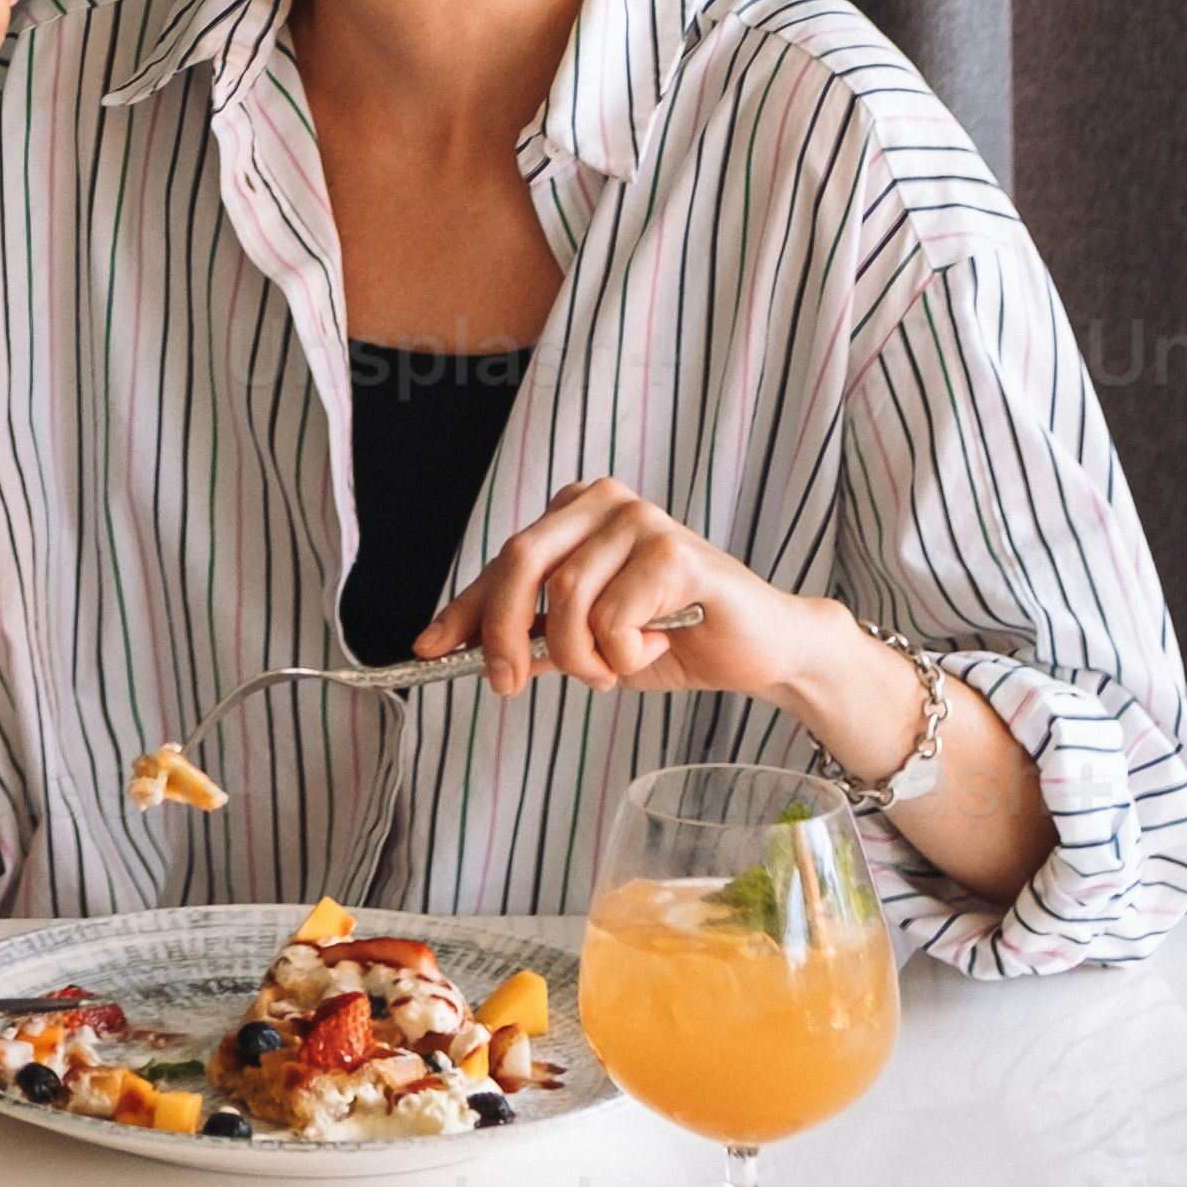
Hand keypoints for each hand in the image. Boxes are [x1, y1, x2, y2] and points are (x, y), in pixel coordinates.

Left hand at [413, 484, 818, 707]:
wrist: (760, 649)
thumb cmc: (673, 637)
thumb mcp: (589, 639)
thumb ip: (534, 635)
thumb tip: (457, 650)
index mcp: (576, 510)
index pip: (504, 561)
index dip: (463, 609)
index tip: (426, 647)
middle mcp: (603, 501)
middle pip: (521, 563)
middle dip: (505, 636)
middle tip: (509, 684)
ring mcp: (641, 520)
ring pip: (567, 600)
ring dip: (585, 658)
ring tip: (618, 665)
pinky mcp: (675, 553)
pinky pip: (616, 618)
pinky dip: (628, 655)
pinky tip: (661, 646)